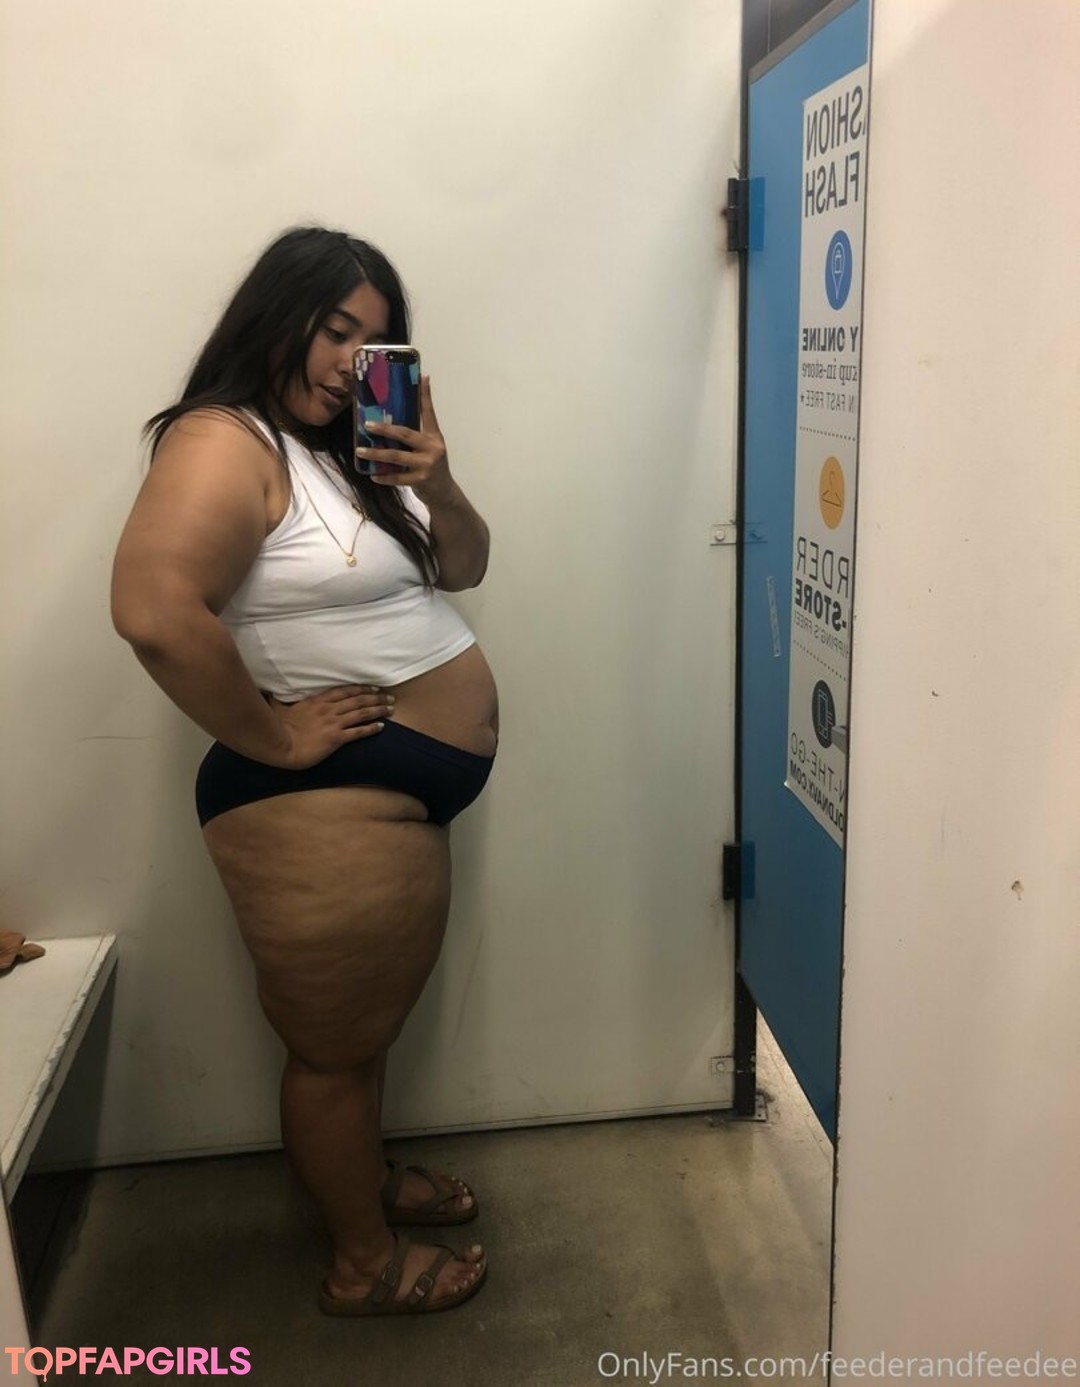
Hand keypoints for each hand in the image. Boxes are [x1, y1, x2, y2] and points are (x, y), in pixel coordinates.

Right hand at [266, 685, 392, 768]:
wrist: (281, 745)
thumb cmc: (278, 728)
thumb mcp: (279, 709)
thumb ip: (278, 701)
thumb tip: (269, 694)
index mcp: (318, 701)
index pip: (345, 691)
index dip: (361, 689)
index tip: (373, 688)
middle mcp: (329, 709)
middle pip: (358, 699)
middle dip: (376, 697)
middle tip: (389, 697)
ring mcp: (333, 723)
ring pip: (361, 713)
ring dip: (378, 710)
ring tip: (390, 709)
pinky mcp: (336, 738)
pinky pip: (358, 732)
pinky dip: (371, 728)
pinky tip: (381, 727)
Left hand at [357, 375, 454, 505]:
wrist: (444, 493)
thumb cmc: (431, 466)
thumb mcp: (428, 447)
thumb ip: (415, 435)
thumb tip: (391, 421)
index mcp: (434, 436)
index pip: (429, 412)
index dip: (425, 395)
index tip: (422, 376)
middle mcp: (432, 447)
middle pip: (405, 434)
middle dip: (385, 429)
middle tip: (367, 425)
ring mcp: (427, 465)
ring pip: (397, 457)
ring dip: (376, 454)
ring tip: (360, 451)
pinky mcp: (421, 480)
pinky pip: (398, 478)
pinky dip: (384, 476)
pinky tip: (373, 475)